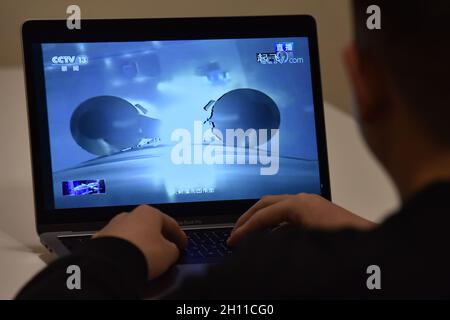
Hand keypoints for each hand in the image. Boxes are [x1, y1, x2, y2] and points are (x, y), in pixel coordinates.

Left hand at [94, 205, 186, 278]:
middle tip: (166, 249)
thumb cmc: (143, 253)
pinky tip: (130, 259)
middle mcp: (131, 215)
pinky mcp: (101, 239)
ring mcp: (114, 225)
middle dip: (158, 237)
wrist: (111, 265)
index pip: (170, 224)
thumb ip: (174, 249)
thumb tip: (171, 250)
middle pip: (150, 226)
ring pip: (133, 234)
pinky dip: (126, 250)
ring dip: (141, 243)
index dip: (179, 236)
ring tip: (146, 257)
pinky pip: (119, 244)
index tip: (182, 244)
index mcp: (150, 212)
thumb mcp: (169, 253)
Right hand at [228, 193, 375, 245]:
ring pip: (278, 207)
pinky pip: (289, 214)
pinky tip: (274, 237)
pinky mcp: (318, 212)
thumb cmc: (347, 241)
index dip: (245, 228)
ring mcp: (312, 204)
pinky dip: (276, 223)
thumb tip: (259, 244)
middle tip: (235, 232)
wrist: (374, 242)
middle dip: (248, 217)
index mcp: (300, 205)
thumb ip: (279, 241)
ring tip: (250, 233)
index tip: (233, 240)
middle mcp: (304, 200)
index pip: (263, 215)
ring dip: (262, 219)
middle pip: (267, 203)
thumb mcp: (306, 243)